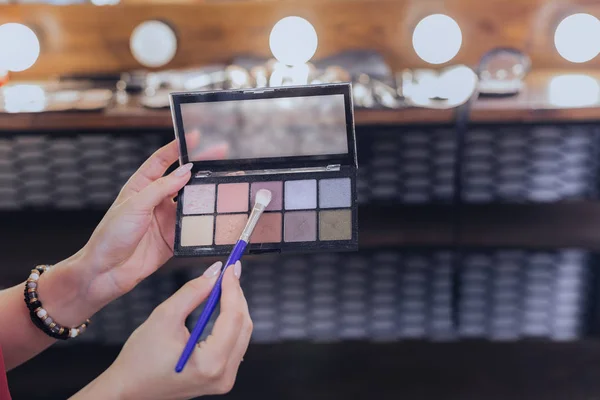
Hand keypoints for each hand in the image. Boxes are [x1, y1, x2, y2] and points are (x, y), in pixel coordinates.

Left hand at [38, 132, 226, 325]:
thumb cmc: (110, 236)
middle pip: (183, 178)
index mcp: (141, 186)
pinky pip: (193, 227)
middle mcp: (156, 200)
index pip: (162, 160)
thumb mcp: (134, 205)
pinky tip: (216, 215)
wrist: (105, 272)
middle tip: (223, 157)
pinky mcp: (174, 238)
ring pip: (192, 202)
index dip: (178, 146)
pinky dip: (205, 222)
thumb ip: (161, 188)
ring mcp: (166, 219)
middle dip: (202, 167)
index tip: (195, 135)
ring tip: (224, 183)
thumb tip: (185, 172)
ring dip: (206, 194)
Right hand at [72, 261, 252, 399]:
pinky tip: (223, 306)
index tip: (230, 267)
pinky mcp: (221, 378)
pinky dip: (230, 323)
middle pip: (243, 326)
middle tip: (230, 272)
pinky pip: (235, 344)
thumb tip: (215, 272)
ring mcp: (224, 380)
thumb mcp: (163, 317)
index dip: (233, 288)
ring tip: (225, 285)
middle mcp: (224, 376)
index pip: (233, 318)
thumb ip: (192, 292)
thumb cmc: (140, 359)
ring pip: (242, 334)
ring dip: (235, 308)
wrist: (128, 391)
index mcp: (211, 363)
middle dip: (237, 296)